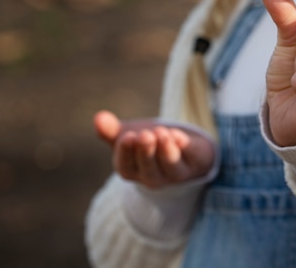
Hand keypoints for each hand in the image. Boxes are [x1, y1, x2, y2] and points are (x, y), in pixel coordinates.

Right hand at [93, 110, 215, 188]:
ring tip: (162, 132)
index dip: (125, 153)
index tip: (127, 136)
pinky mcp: (196, 162)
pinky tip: (177, 134)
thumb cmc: (148, 143)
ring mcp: (176, 173)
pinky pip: (192, 157)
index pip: (126, 167)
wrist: (180, 146)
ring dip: (166, 150)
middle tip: (144, 135)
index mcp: (133, 170)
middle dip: (147, 153)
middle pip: (150, 171)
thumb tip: (98, 117)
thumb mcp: (128, 135)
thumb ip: (112, 130)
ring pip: (172, 167)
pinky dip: (185, 146)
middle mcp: (154, 177)